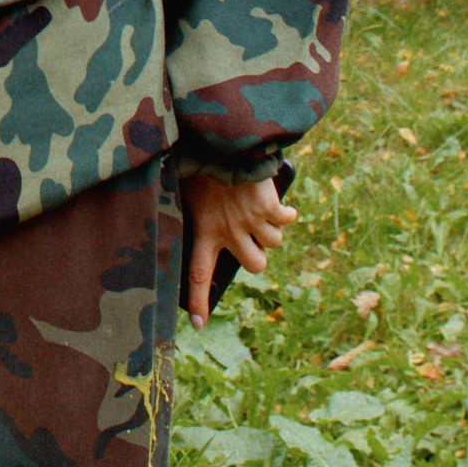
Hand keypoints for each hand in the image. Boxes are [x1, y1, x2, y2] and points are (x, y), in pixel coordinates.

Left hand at [180, 164, 293, 323]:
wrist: (227, 141)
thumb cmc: (203, 162)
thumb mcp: (187, 188)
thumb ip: (191, 208)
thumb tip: (180, 215)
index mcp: (205, 230)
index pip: (198, 274)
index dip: (199, 301)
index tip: (196, 325)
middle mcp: (229, 231)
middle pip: (255, 265)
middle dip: (258, 256)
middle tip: (251, 238)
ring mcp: (251, 221)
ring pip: (273, 244)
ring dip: (271, 231)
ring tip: (261, 211)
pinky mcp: (270, 207)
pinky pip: (286, 221)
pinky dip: (287, 214)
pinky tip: (282, 205)